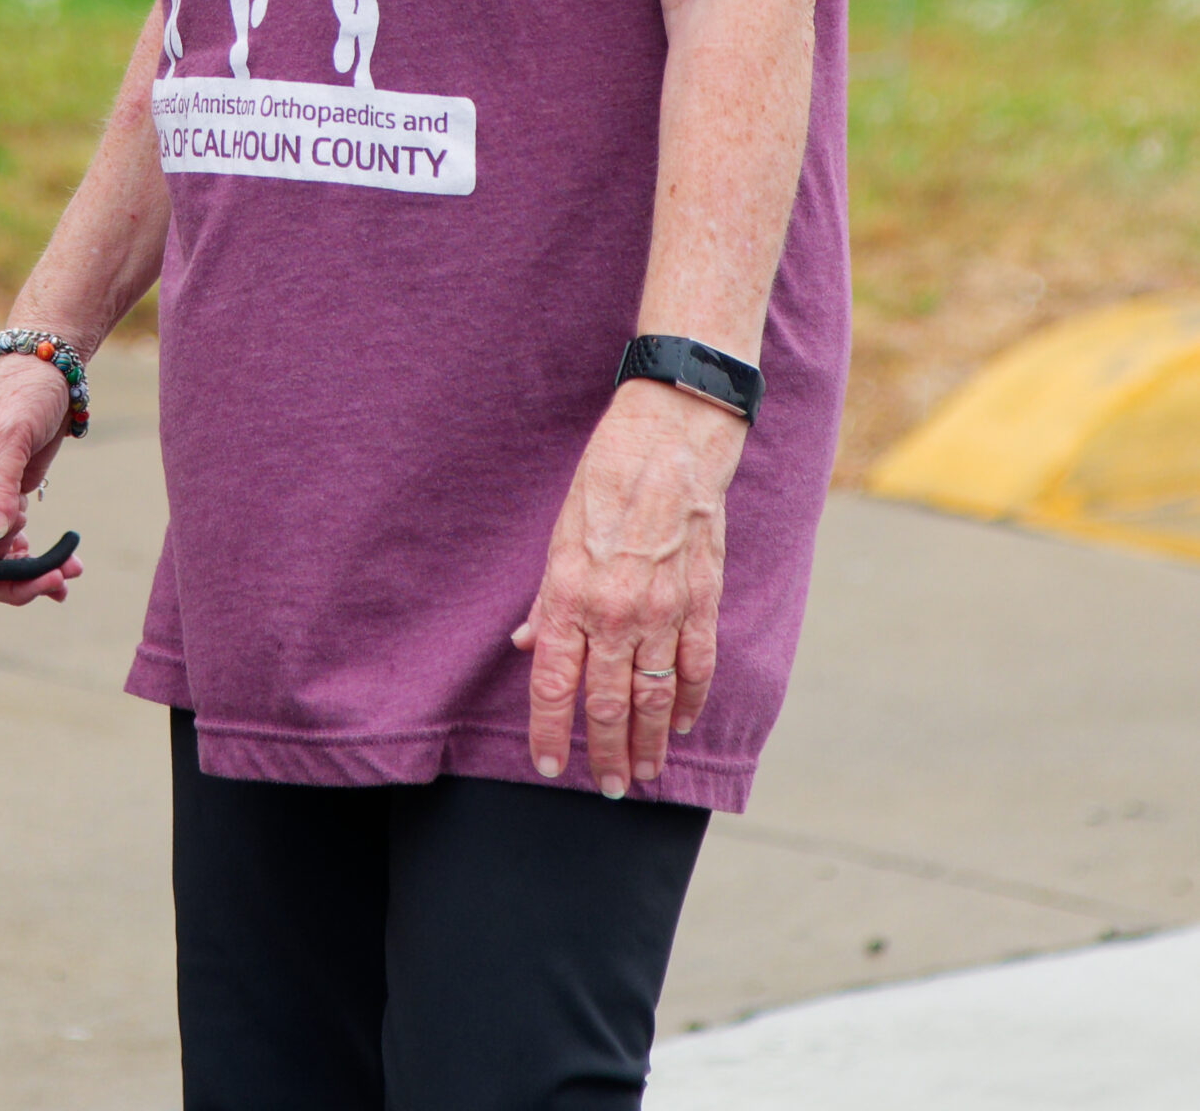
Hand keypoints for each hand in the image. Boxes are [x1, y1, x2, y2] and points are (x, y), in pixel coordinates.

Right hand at [0, 356, 78, 607]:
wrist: (48, 368)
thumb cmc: (21, 394)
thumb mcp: (7, 439)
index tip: (21, 564)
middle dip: (10, 577)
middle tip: (54, 582)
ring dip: (28, 572)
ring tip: (66, 576)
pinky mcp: (6, 497)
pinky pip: (12, 540)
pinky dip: (34, 557)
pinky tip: (64, 566)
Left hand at [514, 378, 743, 794]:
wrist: (669, 444)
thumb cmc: (605, 482)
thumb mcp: (559, 536)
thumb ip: (548, 599)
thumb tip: (528, 644)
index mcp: (571, 594)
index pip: (554, 684)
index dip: (549, 730)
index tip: (548, 764)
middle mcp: (615, 612)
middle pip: (606, 703)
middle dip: (605, 753)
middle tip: (608, 786)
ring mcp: (663, 610)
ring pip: (654, 697)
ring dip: (650, 742)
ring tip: (645, 772)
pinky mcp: (702, 602)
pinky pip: (696, 667)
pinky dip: (690, 701)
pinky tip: (683, 723)